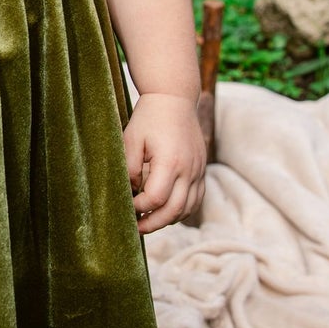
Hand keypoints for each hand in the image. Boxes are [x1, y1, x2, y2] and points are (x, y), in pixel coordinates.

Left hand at [123, 93, 206, 234]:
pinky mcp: (201, 170)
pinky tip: (166, 212)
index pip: (156, 198)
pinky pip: (196, 200)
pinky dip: (182, 211)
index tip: (127, 205)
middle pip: (174, 210)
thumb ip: (130, 169)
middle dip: (153, 224)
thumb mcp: (131, 140)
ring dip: (168, 220)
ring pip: (188, 209)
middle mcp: (188, 169)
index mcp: (170, 161)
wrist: (175, 99)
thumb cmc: (148, 118)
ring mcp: (198, 171)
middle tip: (136, 228)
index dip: (139, 208)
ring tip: (149, 222)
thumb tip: (132, 193)